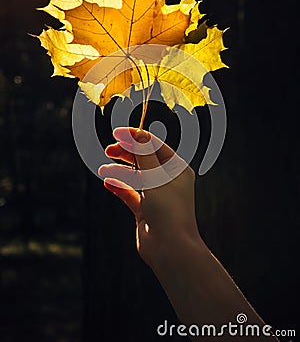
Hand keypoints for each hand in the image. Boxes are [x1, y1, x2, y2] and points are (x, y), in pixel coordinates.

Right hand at [98, 127, 200, 268]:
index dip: (136, 138)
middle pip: (144, 160)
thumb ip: (144, 155)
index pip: (155, 147)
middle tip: (109, 150)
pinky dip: (119, 187)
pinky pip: (129, 194)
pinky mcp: (145, 210)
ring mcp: (156, 196)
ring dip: (119, 171)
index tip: (118, 133)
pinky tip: (107, 182)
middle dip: (126, 154)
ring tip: (103, 169)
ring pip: (135, 177)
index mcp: (176, 169)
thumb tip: (138, 134)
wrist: (170, 248)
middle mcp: (167, 181)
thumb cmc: (168, 209)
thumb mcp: (155, 177)